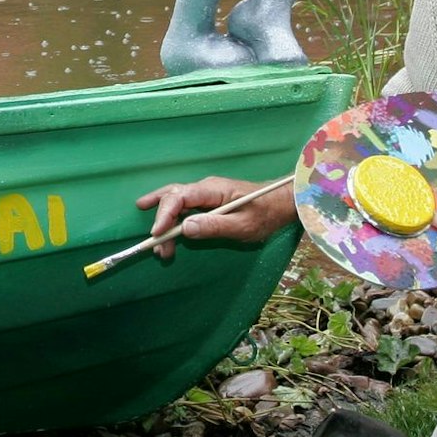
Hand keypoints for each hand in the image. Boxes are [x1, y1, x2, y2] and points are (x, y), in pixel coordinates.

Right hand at [135, 176, 295, 260]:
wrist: (280, 203)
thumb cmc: (265, 214)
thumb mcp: (243, 225)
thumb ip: (214, 226)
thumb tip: (184, 228)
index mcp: (213, 190)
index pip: (181, 196)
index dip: (165, 212)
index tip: (158, 232)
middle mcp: (205, 188)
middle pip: (173, 197)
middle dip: (160, 220)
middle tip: (156, 246)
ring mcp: (205, 194)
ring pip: (175, 202)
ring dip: (165, 223)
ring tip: (161, 248)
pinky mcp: (207, 202)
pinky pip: (184, 208)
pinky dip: (173, 221)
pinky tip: (166, 234)